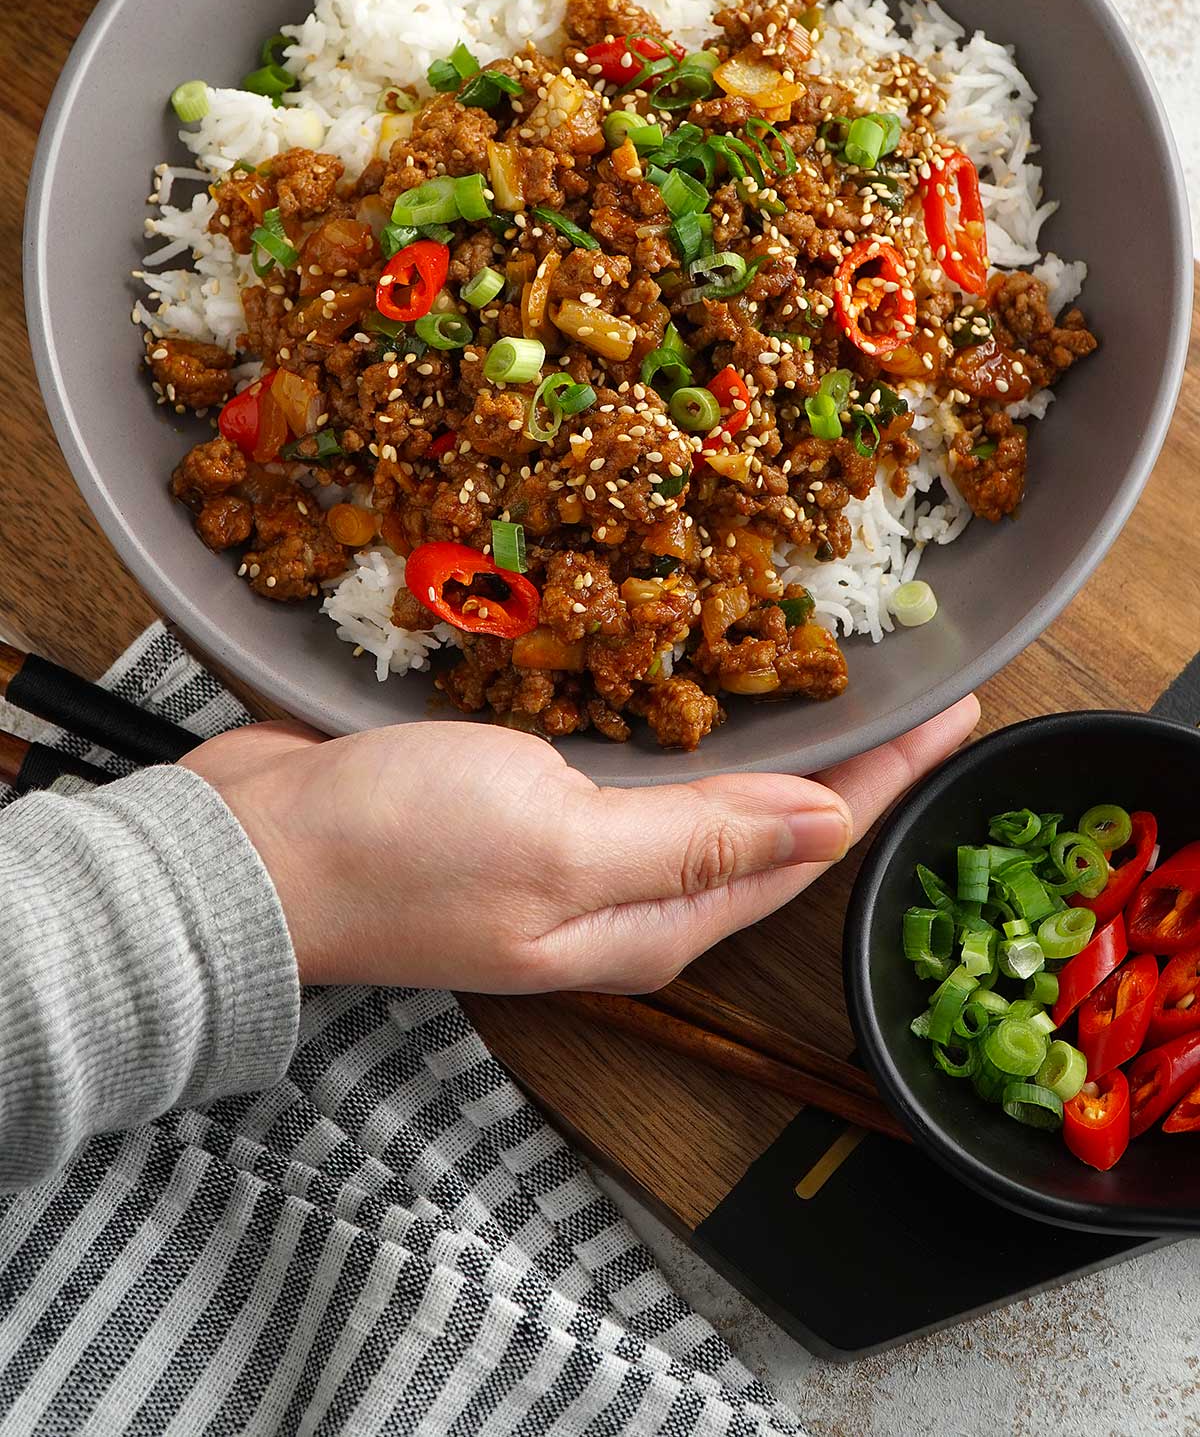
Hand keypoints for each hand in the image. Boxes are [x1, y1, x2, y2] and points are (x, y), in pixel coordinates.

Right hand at [182, 697, 978, 993]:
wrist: (254, 847)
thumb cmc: (404, 850)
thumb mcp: (566, 846)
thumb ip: (699, 838)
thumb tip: (830, 826)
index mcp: (654, 920)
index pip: (806, 842)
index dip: (887, 775)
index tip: (958, 704)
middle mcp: (627, 890)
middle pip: (767, 814)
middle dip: (844, 748)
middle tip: (910, 667)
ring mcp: (573, 842)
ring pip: (702, 777)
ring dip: (765, 718)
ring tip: (829, 650)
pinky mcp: (525, 791)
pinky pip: (630, 748)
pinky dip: (678, 702)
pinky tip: (693, 653)